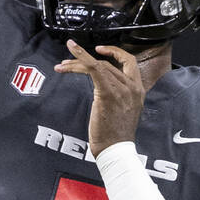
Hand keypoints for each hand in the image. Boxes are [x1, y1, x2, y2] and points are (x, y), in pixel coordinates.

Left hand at [55, 40, 144, 155]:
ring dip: (76, 63)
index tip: (100, 49)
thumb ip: (118, 96)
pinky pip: (93, 69)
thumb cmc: (115, 136)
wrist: (115, 150)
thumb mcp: (124, 111)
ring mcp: (121, 89)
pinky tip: (67, 61)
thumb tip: (103, 87)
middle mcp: (132, 88)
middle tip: (67, 62)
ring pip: (98, 65)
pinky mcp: (108, 93)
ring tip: (61, 66)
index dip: (115, 52)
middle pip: (107, 64)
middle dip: (84, 60)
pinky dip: (80, 59)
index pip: (130, 62)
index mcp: (138, 91)